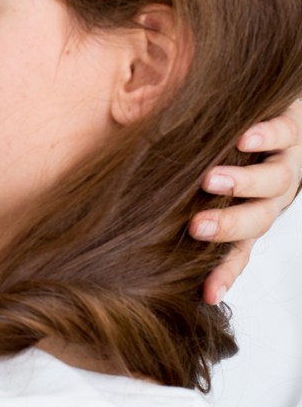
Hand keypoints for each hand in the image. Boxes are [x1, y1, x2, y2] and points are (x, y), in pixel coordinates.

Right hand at [191, 101, 301, 303]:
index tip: (208, 294)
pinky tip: (243, 140)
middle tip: (198, 226)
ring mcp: (285, 163)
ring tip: (209, 179)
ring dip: (242, 184)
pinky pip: (283, 135)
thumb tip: (122, 205)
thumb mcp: (201, 175)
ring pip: (274, 182)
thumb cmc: (233, 146)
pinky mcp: (293, 129)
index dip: (225, 273)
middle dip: (228, 225)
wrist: (279, 112)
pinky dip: (265, 138)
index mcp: (252, 214)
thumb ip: (171, 190)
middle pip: (258, 220)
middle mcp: (272, 196)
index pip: (239, 251)